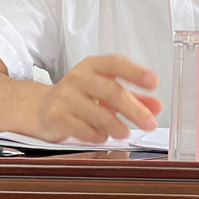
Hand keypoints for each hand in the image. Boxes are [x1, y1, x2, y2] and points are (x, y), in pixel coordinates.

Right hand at [35, 55, 161, 143]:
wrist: (41, 107)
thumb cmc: (79, 97)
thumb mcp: (105, 91)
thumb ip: (133, 97)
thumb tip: (157, 107)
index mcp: (93, 66)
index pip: (117, 63)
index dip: (136, 72)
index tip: (154, 82)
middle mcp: (78, 77)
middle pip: (112, 92)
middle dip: (134, 110)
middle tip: (150, 123)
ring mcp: (66, 96)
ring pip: (99, 114)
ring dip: (117, 126)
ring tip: (124, 133)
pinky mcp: (57, 116)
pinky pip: (84, 130)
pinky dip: (98, 135)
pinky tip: (101, 135)